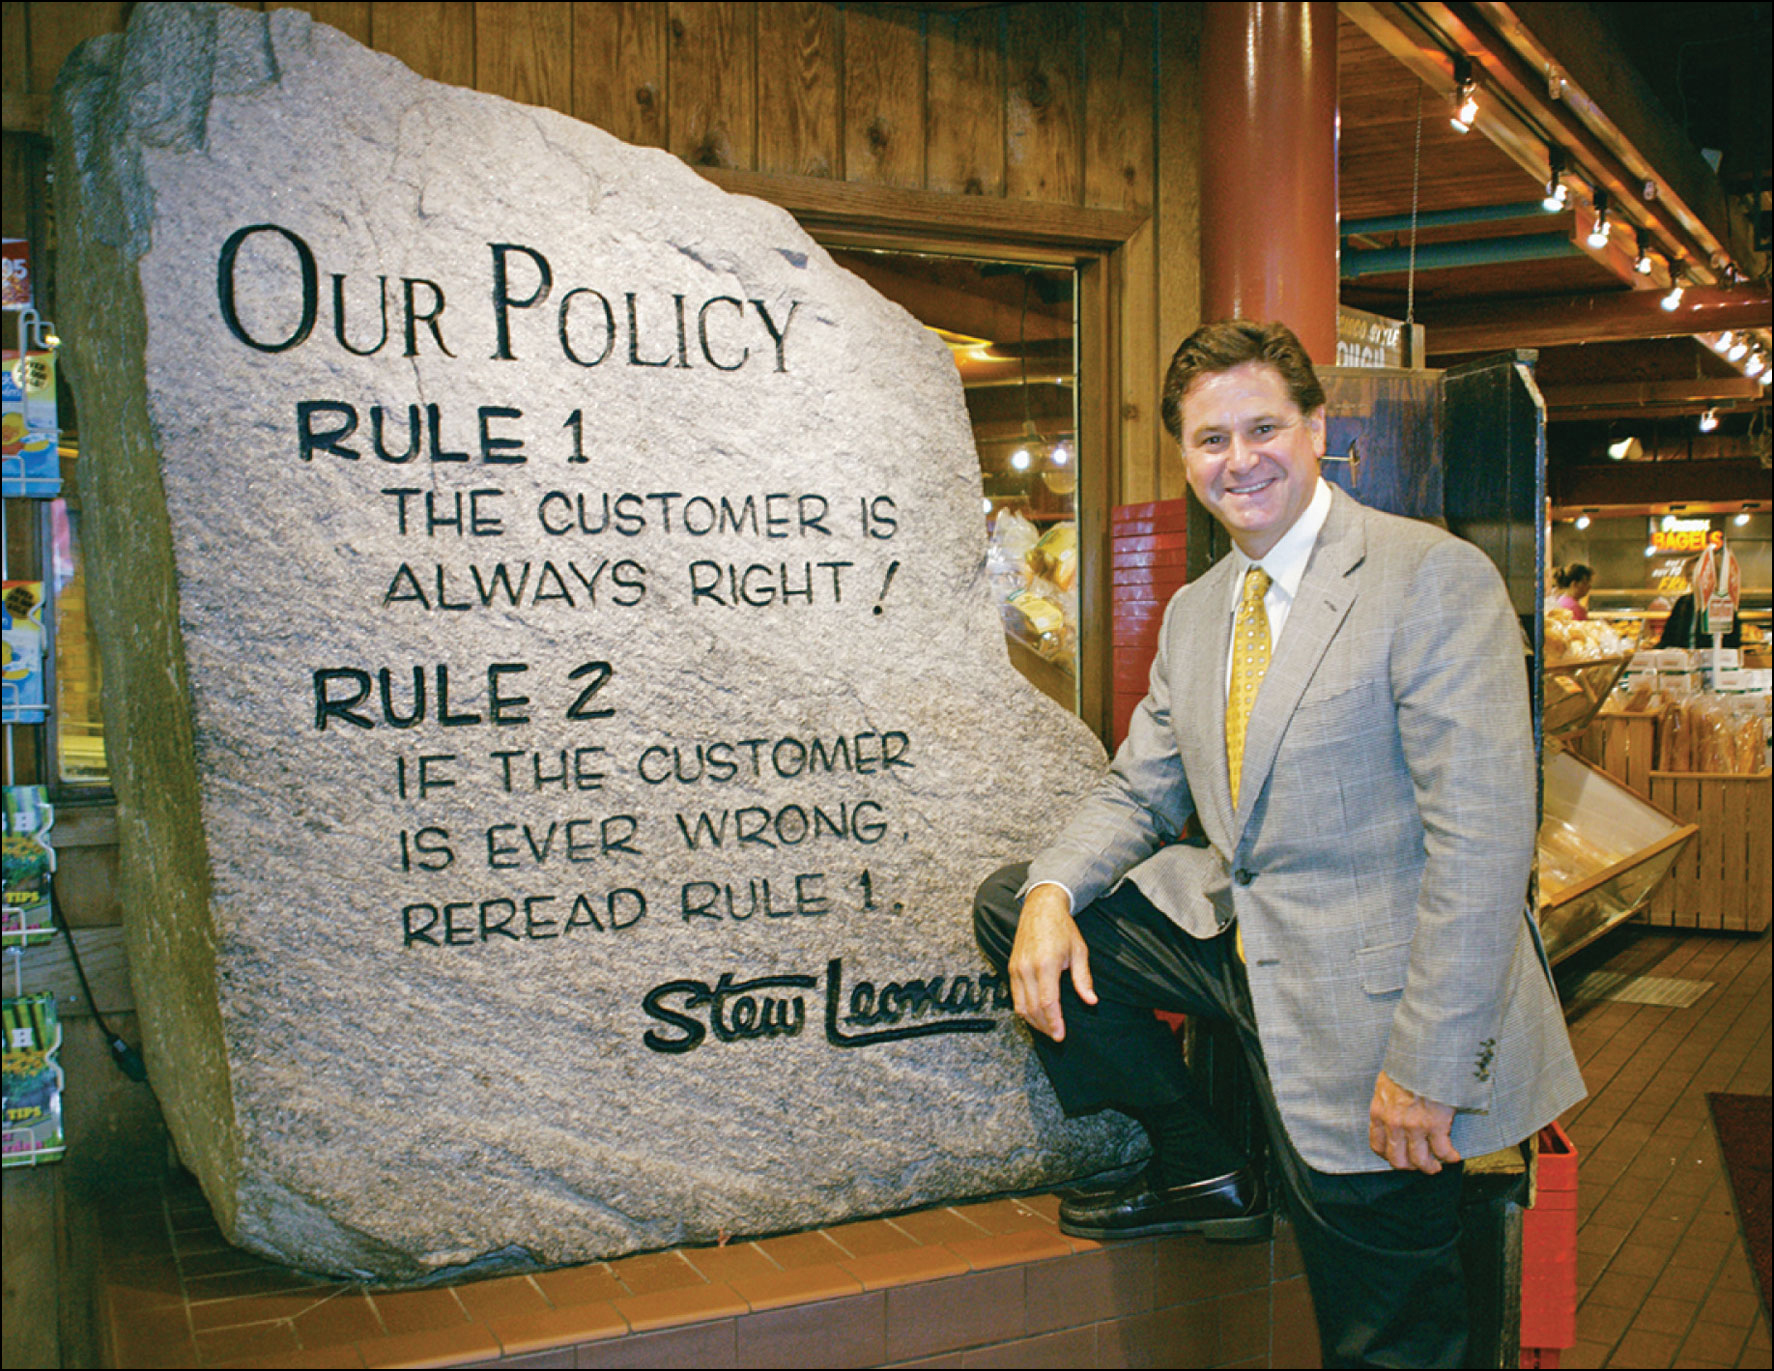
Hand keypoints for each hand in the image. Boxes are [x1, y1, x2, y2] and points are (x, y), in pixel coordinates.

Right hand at [1008, 884, 1096, 1041]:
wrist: (1041, 908)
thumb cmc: (1062, 928)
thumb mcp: (1079, 951)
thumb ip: (1083, 979)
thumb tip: (1091, 1000)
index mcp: (1046, 964)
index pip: (1048, 1002)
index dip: (1054, 1022)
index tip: (1061, 1034)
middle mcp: (1027, 968)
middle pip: (1032, 1008)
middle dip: (1045, 1026)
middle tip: (1056, 1035)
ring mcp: (1016, 968)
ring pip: (1020, 1005)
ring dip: (1033, 1021)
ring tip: (1048, 1028)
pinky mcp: (1011, 968)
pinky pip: (1015, 996)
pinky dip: (1024, 1010)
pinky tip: (1036, 1015)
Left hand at [1368, 1070, 1460, 1173]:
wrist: (1425, 1056)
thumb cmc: (1407, 1067)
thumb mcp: (1386, 1083)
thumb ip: (1386, 1102)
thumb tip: (1390, 1111)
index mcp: (1379, 1112)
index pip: (1378, 1145)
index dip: (1388, 1156)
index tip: (1399, 1157)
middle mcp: (1394, 1123)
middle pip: (1398, 1159)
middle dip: (1409, 1167)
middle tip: (1420, 1165)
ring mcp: (1415, 1126)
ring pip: (1420, 1160)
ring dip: (1430, 1167)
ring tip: (1437, 1166)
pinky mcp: (1436, 1125)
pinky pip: (1443, 1151)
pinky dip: (1450, 1157)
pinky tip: (1455, 1157)